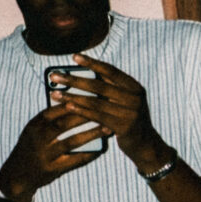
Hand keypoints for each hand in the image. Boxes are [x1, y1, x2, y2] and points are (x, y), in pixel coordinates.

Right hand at [0, 101, 106, 201]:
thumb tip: (76, 103)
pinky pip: (75, 160)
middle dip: (85, 116)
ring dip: (92, 134)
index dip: (72, 102)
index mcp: (34, 125)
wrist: (16, 176)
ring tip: (107, 129)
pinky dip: (90, 154)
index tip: (91, 96)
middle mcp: (38, 138)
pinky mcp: (52, 169)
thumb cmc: (31, 148)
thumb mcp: (34, 131)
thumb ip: (51, 119)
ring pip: (72, 141)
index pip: (54, 110)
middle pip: (64, 123)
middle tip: (104, 110)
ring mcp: (45, 155)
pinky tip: (102, 149)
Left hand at [57, 55, 165, 170]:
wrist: (145, 144)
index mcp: (135, 87)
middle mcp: (135, 98)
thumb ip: (110, 87)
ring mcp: (131, 113)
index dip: (92, 63)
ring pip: (95, 102)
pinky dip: (81, 110)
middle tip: (55, 76)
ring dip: (72, 96)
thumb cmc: (129, 118)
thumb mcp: (125, 100)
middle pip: (99, 86)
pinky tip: (67, 106)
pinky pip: (97, 116)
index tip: (74, 57)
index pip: (111, 71)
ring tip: (54, 93)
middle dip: (74, 80)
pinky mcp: (124, 127)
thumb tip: (84, 72)